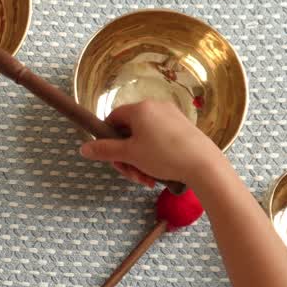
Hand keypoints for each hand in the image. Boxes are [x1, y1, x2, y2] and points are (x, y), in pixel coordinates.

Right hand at [78, 100, 223, 187]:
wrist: (204, 165)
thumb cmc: (163, 156)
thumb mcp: (130, 155)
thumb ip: (105, 151)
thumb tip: (83, 148)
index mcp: (140, 109)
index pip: (113, 118)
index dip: (108, 139)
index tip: (112, 158)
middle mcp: (155, 107)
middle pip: (128, 131)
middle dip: (126, 156)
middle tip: (132, 175)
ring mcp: (171, 116)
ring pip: (144, 138)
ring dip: (139, 160)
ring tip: (147, 180)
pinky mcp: (183, 128)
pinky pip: (160, 139)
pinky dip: (155, 156)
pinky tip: (160, 173)